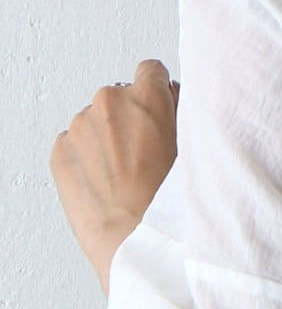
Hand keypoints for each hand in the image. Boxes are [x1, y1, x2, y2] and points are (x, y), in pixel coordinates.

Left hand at [50, 60, 179, 284]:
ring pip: (96, 121)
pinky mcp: (60, 151)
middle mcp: (109, 103)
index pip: (150, 70)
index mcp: (146, 97)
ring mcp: (79, 126)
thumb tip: (173, 101)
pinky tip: (106, 181)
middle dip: (132, 118)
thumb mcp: (194, 148)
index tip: (161, 111)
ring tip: (126, 174)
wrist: (135, 238)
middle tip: (148, 153)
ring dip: (108, 138)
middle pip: (121, 97)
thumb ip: (182, 114)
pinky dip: (88, 157)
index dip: (158, 92)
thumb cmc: (169, 200)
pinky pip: (75, 143)